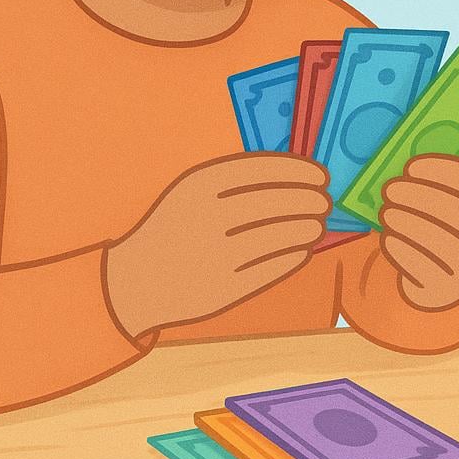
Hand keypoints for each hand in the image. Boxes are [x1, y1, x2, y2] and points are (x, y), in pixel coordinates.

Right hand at [106, 153, 330, 338]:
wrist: (134, 281)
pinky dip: (293, 258)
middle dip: (308, 201)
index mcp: (200, 185)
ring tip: (316, 227)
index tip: (320, 175)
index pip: (262, 169)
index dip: (299, 170)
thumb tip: (298, 174)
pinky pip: (271, 269)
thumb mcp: (192, 192)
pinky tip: (301, 251)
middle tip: (324, 202)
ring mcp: (215, 255)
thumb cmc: (174, 227)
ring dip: (306, 230)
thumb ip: (236, 181)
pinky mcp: (222, 290)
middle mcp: (208, 217)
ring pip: (279, 237)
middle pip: (276, 203)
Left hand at [377, 154, 458, 311]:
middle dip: (414, 196)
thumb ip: (436, 181)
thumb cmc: (446, 223)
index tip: (410, 167)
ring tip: (387, 213)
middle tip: (389, 189)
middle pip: (448, 210)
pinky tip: (390, 237)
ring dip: (403, 221)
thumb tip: (405, 164)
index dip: (438, 172)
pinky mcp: (447, 290)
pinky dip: (400, 248)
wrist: (450, 274)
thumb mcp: (452, 201)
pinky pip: (418, 264)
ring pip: (431, 238)